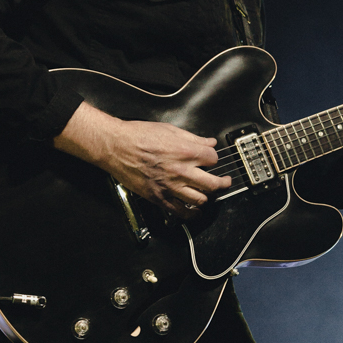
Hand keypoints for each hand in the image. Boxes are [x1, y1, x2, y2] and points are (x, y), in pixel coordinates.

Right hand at [54, 101, 230, 217]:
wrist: (116, 147)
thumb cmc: (139, 135)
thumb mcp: (170, 130)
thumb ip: (193, 138)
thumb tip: (209, 143)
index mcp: (185, 152)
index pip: (213, 159)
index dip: (214, 159)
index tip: (212, 159)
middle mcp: (180, 171)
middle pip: (213, 183)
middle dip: (223, 183)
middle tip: (225, 182)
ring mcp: (170, 186)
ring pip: (200, 199)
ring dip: (208, 197)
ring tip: (209, 194)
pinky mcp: (158, 197)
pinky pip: (180, 211)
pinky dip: (190, 213)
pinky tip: (194, 210)